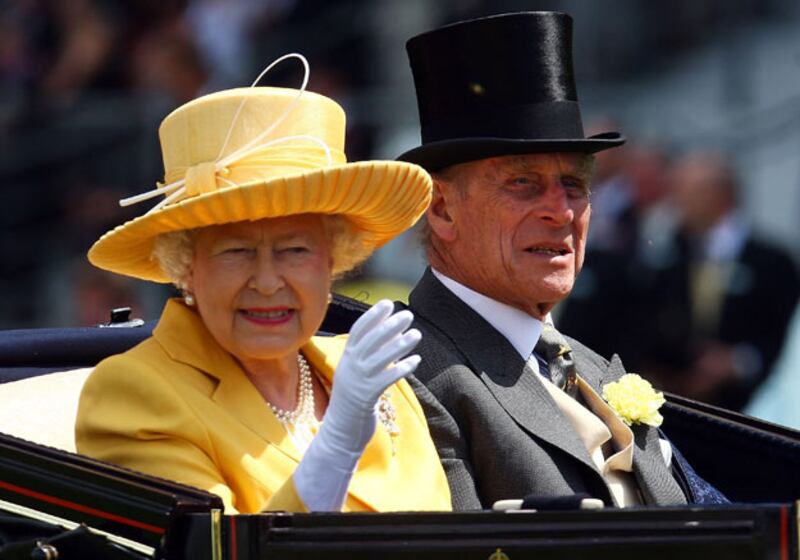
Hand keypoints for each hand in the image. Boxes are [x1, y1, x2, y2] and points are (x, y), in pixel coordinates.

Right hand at [323, 299, 420, 454]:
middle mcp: (350, 367)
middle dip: (389, 326)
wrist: (341, 431)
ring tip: (416, 334)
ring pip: (380, 358)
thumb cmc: (353, 400)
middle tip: (407, 315)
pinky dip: (402, 368)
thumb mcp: (356, 374)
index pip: (358, 331)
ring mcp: (358, 382)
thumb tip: (391, 334)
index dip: (372, 316)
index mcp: (346, 359)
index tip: (387, 304)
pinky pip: (387, 379)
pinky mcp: (367, 397)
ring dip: (400, 345)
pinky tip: (416, 361)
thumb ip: (369, 355)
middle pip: (370, 341)